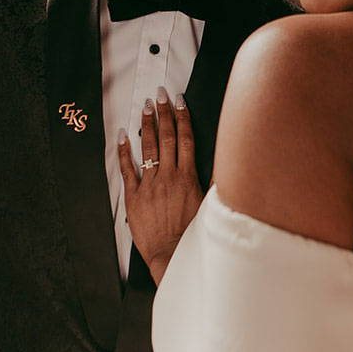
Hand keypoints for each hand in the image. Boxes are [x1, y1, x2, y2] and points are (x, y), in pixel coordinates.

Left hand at [118, 89, 202, 285]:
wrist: (172, 256)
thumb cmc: (193, 236)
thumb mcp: (211, 207)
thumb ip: (217, 183)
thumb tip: (228, 164)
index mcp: (188, 178)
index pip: (185, 139)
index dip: (182, 118)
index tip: (179, 102)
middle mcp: (168, 177)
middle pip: (166, 137)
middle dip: (163, 113)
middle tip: (159, 95)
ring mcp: (149, 186)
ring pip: (148, 148)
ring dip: (146, 125)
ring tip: (144, 107)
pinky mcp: (134, 197)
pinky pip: (127, 169)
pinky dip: (125, 151)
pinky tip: (124, 136)